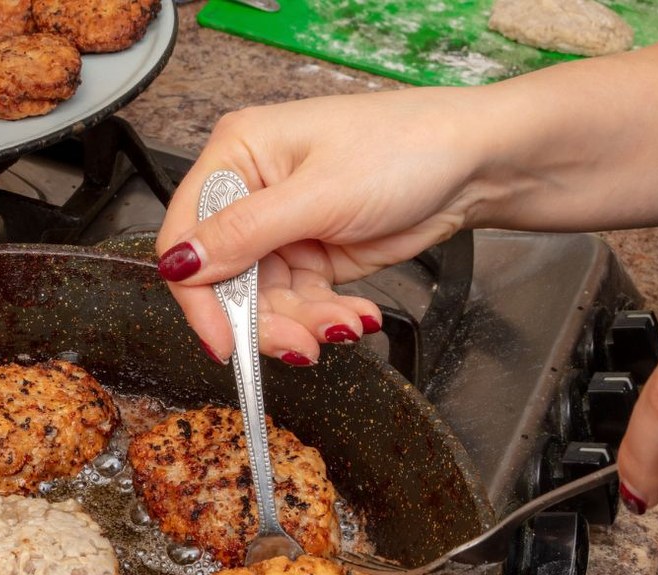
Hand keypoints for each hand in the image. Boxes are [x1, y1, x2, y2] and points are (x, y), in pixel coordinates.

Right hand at [155, 89, 487, 363]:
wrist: (477, 162)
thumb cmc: (406, 147)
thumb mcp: (320, 194)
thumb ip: (244, 232)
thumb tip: (180, 263)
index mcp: (238, 155)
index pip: (187, 234)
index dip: (199, 294)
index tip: (223, 341)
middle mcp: (252, 191)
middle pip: (227, 278)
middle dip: (263, 318)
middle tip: (300, 344)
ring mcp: (283, 226)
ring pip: (265, 300)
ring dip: (302, 323)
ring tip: (342, 327)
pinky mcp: (314, 254)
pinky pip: (300, 302)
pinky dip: (325, 318)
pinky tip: (356, 317)